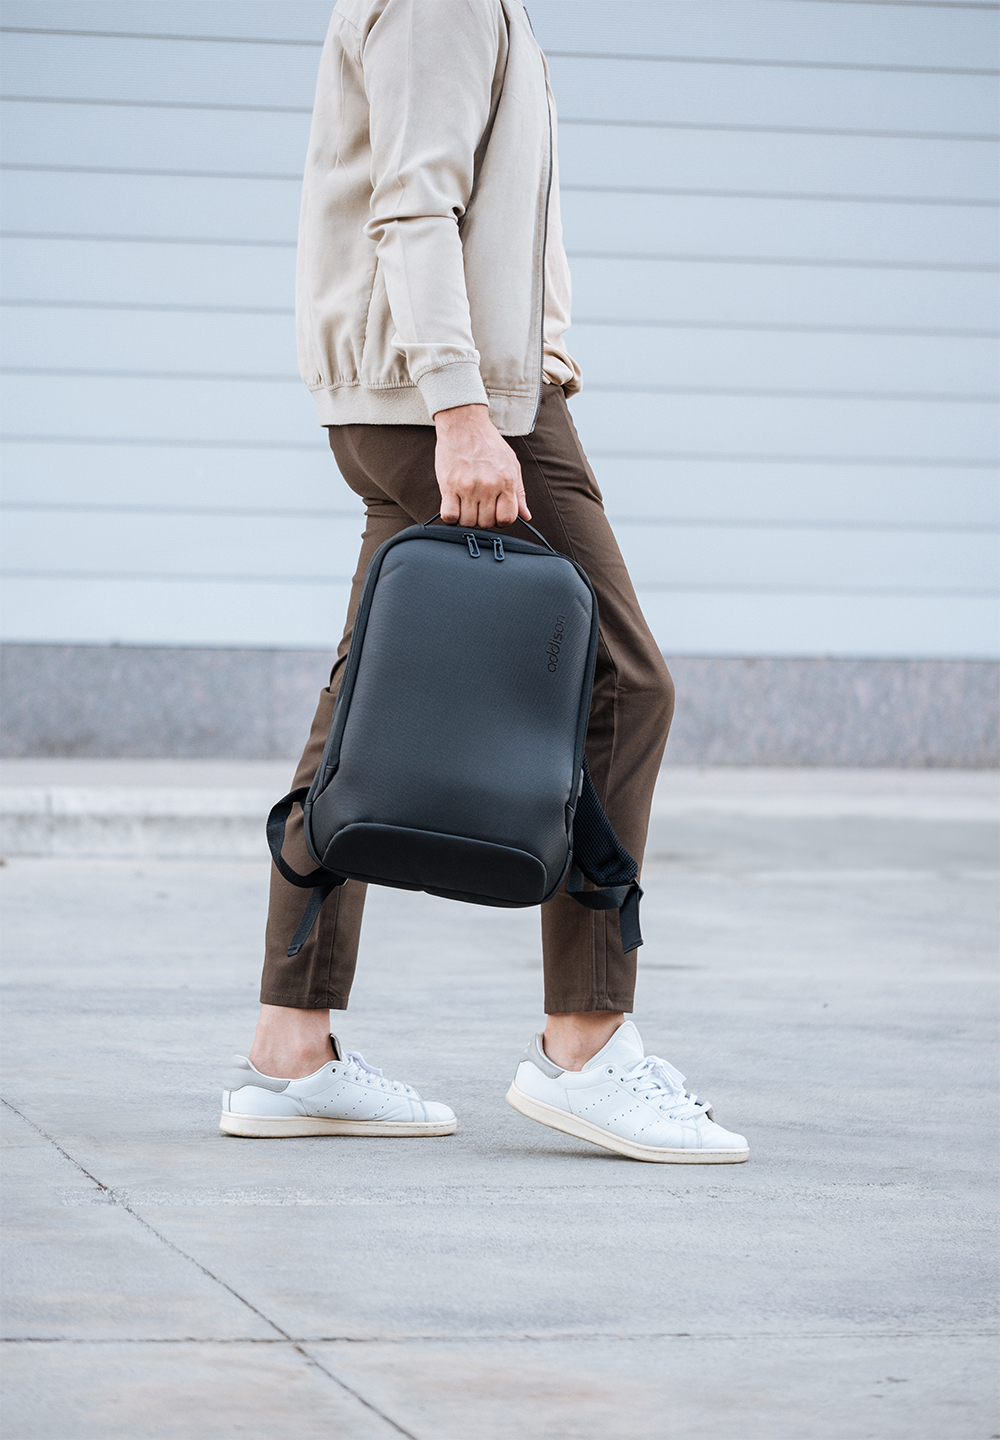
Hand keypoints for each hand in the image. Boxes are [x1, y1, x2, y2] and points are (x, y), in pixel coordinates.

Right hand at [434, 403, 530, 527]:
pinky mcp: (448, 485)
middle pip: (486, 523)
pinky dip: (451, 516)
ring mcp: (468, 487)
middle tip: (479, 507)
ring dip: (467, 518)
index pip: (507, 519)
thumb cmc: (488, 443)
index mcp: (506, 481)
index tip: (495, 513)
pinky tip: (454, 506)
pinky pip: (449, 516)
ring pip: (468, 522)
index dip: (501, 520)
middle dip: (483, 519)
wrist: (464, 424)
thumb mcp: (511, 464)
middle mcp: (488, 486)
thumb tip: (526, 515)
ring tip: (466, 505)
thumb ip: (519, 493)